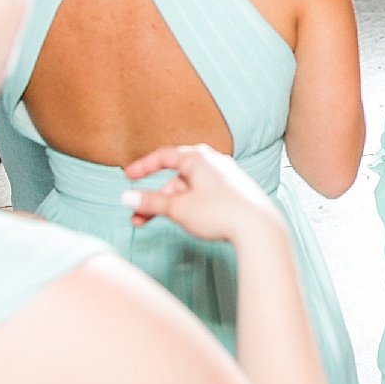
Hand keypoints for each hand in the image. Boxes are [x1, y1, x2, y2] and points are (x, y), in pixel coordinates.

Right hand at [120, 143, 283, 244]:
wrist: (258, 227)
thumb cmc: (220, 212)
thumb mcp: (178, 208)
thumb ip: (151, 202)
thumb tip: (127, 198)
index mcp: (199, 158)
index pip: (164, 156)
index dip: (143, 166)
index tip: (127, 176)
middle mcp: (213, 163)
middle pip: (175, 178)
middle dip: (155, 198)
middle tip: (137, 216)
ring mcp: (224, 178)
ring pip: (188, 190)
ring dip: (170, 205)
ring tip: (157, 224)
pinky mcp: (232, 193)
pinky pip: (202, 196)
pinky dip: (188, 206)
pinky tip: (185, 221)